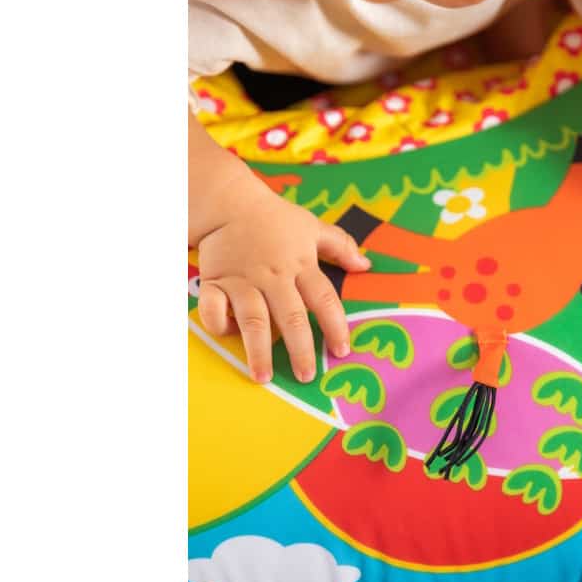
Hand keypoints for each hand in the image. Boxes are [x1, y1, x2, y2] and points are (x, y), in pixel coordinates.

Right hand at [195, 194, 370, 384]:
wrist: (228, 203)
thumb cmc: (275, 219)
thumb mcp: (311, 227)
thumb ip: (340, 245)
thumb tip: (366, 264)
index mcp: (301, 265)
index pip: (324, 299)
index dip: (335, 326)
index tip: (342, 351)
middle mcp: (274, 277)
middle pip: (291, 317)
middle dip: (300, 349)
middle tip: (306, 376)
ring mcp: (243, 281)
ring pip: (253, 320)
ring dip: (259, 351)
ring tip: (263, 377)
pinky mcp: (216, 282)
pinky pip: (214, 309)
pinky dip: (220, 325)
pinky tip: (228, 337)